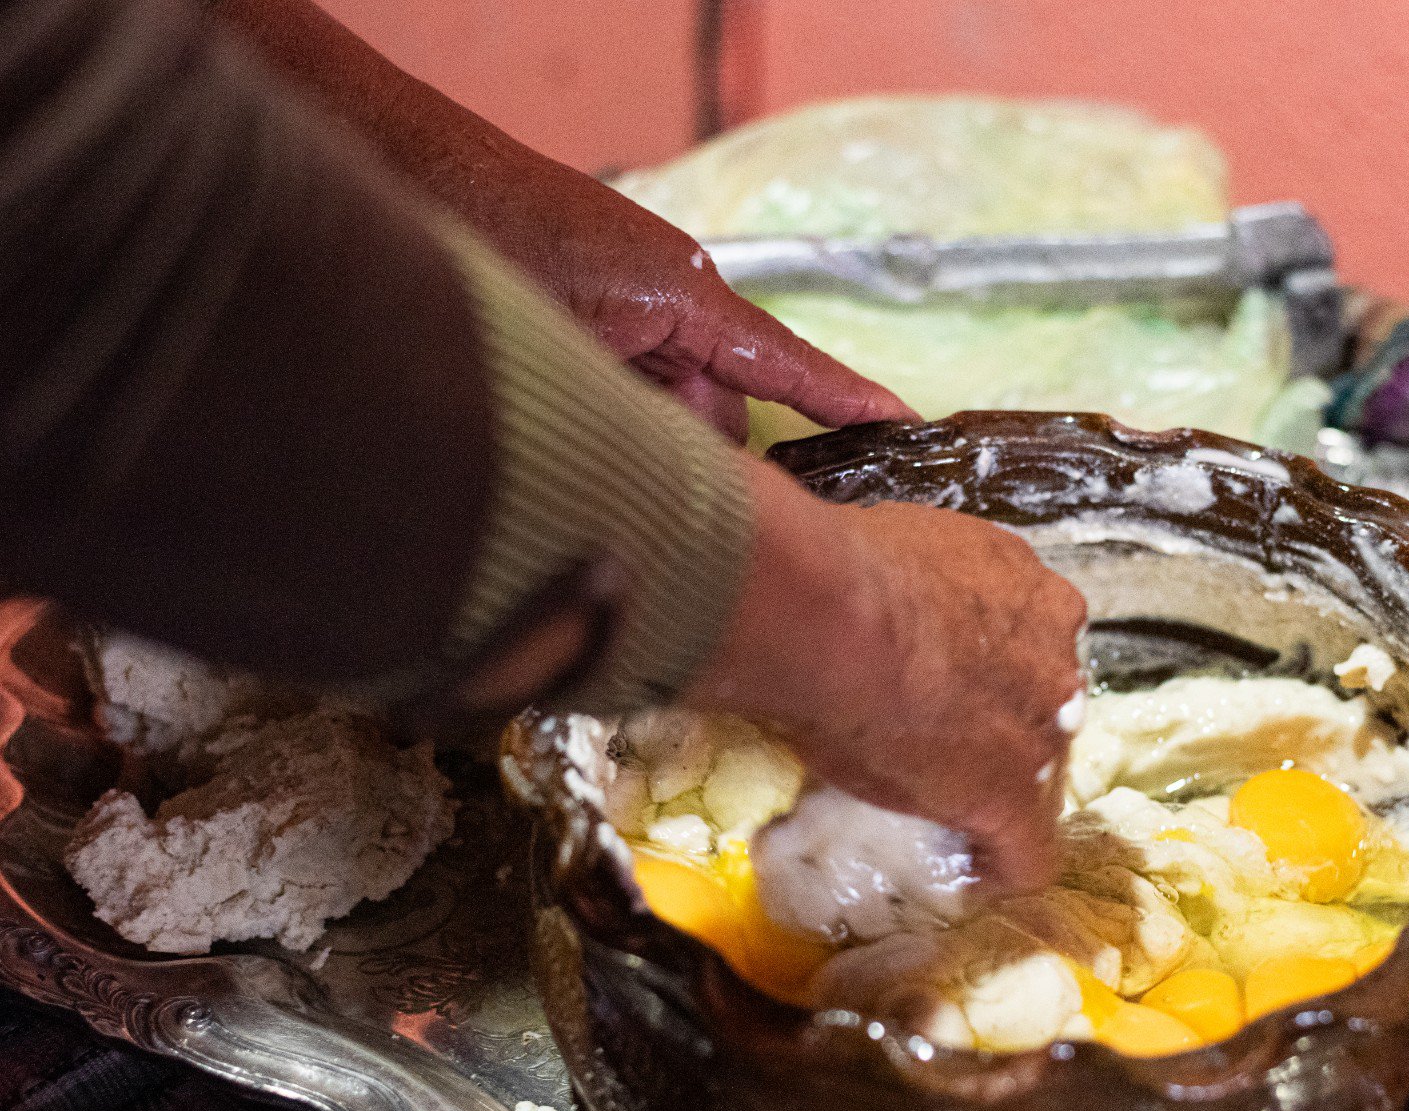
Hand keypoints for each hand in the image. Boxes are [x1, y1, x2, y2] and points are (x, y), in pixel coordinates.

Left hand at [211, 0, 911, 436]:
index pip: (786, 361)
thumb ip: (642, 410)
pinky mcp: (590, 313)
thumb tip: (686, 475)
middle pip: (721, 407)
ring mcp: (629, 304)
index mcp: (683, 294)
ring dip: (651, 451)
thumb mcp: (566, 349)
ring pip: (669, 405)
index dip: (846, 400)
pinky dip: (619, 425)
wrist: (392, 166)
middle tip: (705, 536)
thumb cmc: (475, 232)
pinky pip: (631, 384)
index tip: (907, 426)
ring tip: (612, 493)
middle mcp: (668, 296)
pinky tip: (581, 456)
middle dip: (713, 468)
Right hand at [687, 464, 1086, 890]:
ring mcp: (1044, 727)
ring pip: (1038, 767)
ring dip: (999, 783)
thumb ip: (915, 586)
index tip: (955, 686)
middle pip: (1041, 698)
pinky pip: (1030, 850)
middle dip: (1001, 719)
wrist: (828, 618)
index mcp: (1026, 586)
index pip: (1024, 636)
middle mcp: (1055, 649)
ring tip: (949, 809)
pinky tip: (977, 876)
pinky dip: (1003, 865)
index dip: (990, 667)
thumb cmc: (840, 572)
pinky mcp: (1018, 798)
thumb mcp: (897, 552)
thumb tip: (875, 601)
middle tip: (940, 739)